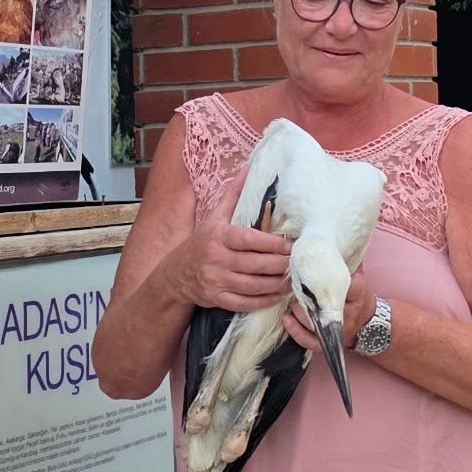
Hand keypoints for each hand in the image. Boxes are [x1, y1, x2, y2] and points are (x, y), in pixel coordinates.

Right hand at [178, 166, 289, 313]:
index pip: (250, 240)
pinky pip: (244, 302)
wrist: (175, 274)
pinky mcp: (217, 298)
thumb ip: (234, 195)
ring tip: (292, 280)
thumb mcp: (215, 217)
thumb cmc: (201, 242)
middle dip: (279, 265)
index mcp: (219, 236)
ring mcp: (216, 280)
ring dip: (276, 285)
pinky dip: (263, 301)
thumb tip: (248, 169)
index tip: (290, 245)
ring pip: (253, 285)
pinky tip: (277, 296)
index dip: (272, 244)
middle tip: (297, 263)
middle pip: (255, 264)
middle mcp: (217, 258)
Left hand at [283, 268, 375, 351]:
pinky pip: (311, 341)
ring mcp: (336, 329)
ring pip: (316, 326)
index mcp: (357, 292)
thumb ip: (349, 261)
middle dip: (308, 300)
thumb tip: (339, 241)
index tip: (318, 270)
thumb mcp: (358, 276)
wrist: (367, 323)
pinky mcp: (327, 340)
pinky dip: (297, 332)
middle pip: (326, 308)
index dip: (332, 279)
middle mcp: (347, 313)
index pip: (348, 285)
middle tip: (296, 290)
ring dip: (300, 315)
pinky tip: (287, 320)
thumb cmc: (358, 296)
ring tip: (292, 304)